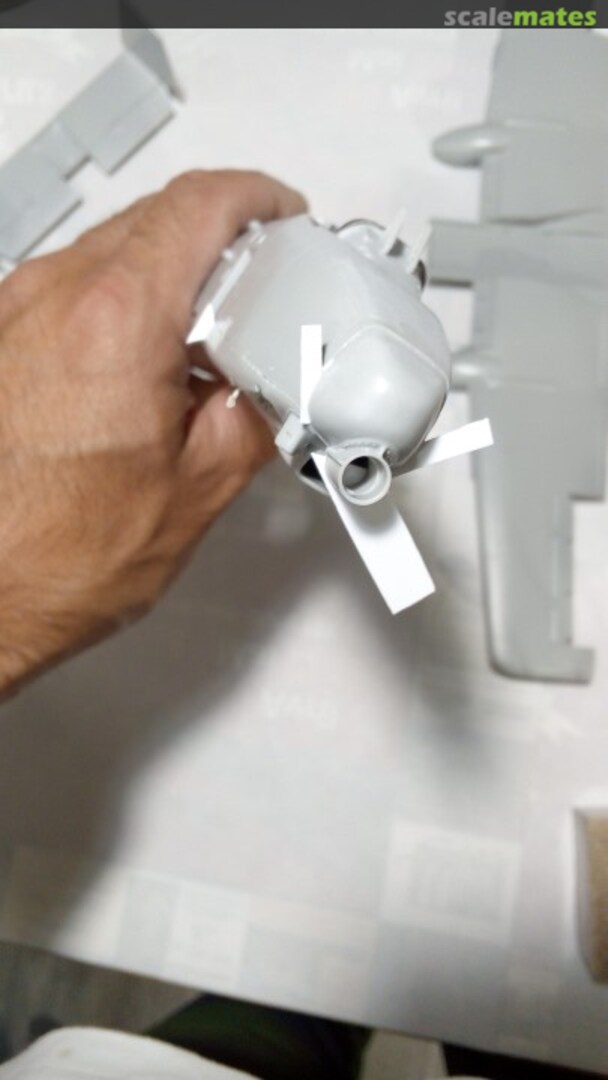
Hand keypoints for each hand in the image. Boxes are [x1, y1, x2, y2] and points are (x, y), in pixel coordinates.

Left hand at [0, 170, 304, 696]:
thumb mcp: (199, 489)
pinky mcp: (0, 338)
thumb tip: (270, 384)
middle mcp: (54, 300)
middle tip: (261, 288)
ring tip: (206, 341)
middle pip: (156, 219)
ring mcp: (16, 313)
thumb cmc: (56, 558)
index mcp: (117, 322)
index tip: (280, 215)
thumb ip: (252, 412)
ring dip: (171, 275)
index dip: (255, 198)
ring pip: (113, 250)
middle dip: (220, 241)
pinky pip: (76, 289)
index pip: (199, 207)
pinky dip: (125, 304)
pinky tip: (150, 364)